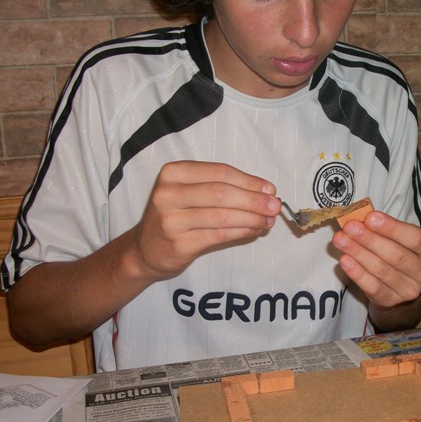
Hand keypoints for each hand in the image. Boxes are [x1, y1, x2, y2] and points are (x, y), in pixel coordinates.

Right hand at [128, 161, 279, 279]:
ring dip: (252, 218)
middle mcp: (168, 194)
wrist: (145, 249)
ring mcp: (171, 220)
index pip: (219, 172)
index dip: (248, 180)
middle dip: (253, 200)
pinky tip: (254, 230)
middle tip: (274, 206)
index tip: (269, 189)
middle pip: (221, 193)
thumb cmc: (175, 215)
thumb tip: (263, 192)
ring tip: (268, 220)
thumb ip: (219, 187)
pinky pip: (218, 235)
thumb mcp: (188, 192)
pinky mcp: (179, 244)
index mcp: (173, 173)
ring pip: (222, 216)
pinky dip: (242, 232)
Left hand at [331, 211, 420, 310]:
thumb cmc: (404, 250)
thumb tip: (361, 218)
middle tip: (349, 227)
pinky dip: (357, 273)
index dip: (392, 228)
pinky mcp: (392, 301)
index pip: (416, 239)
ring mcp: (411, 291)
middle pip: (397, 256)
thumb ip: (387, 228)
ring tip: (341, 240)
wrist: (403, 282)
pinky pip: (373, 287)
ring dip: (358, 253)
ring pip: (382, 271)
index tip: (370, 217)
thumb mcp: (404, 236)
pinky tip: (345, 260)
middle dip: (370, 240)